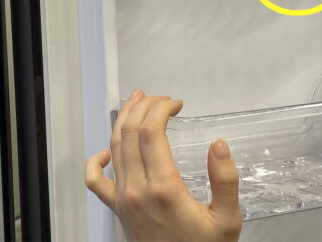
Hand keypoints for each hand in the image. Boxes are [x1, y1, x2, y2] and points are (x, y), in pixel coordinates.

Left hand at [85, 90, 241, 241]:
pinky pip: (94, 180)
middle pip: (131, 132)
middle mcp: (137, 190)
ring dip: (124, 119)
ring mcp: (122, 198)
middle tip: (162, 100)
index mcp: (164, 188)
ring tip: (137, 101)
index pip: (152, 131)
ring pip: (114, 146)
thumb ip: (226, 181)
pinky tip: (109, 149)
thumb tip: (219, 145)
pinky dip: (96, 159)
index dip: (162, 108)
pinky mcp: (116, 208)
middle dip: (144, 106)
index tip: (177, 104)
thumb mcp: (227, 220)